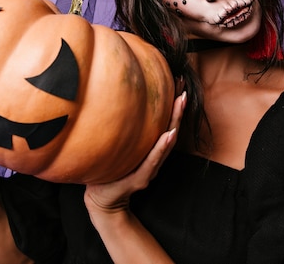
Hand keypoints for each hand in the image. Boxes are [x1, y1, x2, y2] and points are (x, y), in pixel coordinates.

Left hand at [84, 90, 186, 216]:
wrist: (101, 200)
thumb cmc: (108, 171)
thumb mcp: (115, 147)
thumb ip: (119, 129)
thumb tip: (108, 98)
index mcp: (149, 148)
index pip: (164, 123)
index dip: (172, 104)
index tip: (177, 82)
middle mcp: (154, 157)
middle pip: (170, 129)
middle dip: (178, 108)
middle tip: (183, 88)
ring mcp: (149, 168)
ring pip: (166, 142)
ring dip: (175, 121)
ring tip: (180, 102)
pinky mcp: (140, 178)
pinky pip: (153, 160)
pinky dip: (161, 147)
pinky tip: (168, 134)